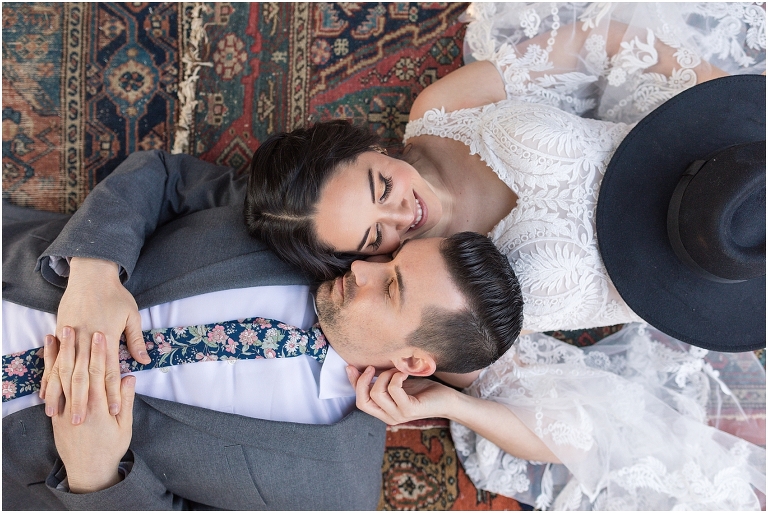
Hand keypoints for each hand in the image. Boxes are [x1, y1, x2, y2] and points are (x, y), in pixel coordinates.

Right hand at [41, 257, 146, 423]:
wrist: (92, 274)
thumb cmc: (115, 295)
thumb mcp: (131, 316)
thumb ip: (135, 340)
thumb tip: (144, 361)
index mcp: (107, 339)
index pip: (110, 372)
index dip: (112, 393)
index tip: (114, 412)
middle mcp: (87, 341)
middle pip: (84, 377)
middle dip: (83, 401)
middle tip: (81, 423)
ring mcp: (71, 338)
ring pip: (64, 372)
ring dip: (60, 394)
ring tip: (56, 414)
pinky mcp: (60, 334)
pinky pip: (53, 361)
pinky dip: (48, 378)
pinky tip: (45, 393)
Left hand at [49, 330, 135, 492]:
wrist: (89, 470)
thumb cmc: (111, 448)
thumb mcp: (125, 426)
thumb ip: (126, 400)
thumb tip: (128, 377)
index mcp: (99, 406)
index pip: (99, 373)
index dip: (99, 353)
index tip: (100, 335)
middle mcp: (79, 405)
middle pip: (76, 370)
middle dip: (74, 348)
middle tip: (73, 327)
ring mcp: (64, 409)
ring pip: (60, 377)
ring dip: (58, 355)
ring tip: (56, 335)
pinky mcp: (56, 414)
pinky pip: (52, 388)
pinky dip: (50, 371)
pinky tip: (49, 357)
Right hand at [346, 366, 459, 424]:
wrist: (447, 399)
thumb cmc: (424, 390)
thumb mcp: (398, 384)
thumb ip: (382, 381)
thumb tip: (362, 368)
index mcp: (384, 412)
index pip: (360, 401)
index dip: (353, 383)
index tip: (351, 366)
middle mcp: (389, 417)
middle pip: (362, 402)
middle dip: (362, 381)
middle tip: (372, 367)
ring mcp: (399, 415)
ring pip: (377, 394)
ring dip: (384, 375)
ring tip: (396, 370)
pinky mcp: (409, 409)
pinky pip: (393, 389)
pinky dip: (396, 376)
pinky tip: (404, 372)